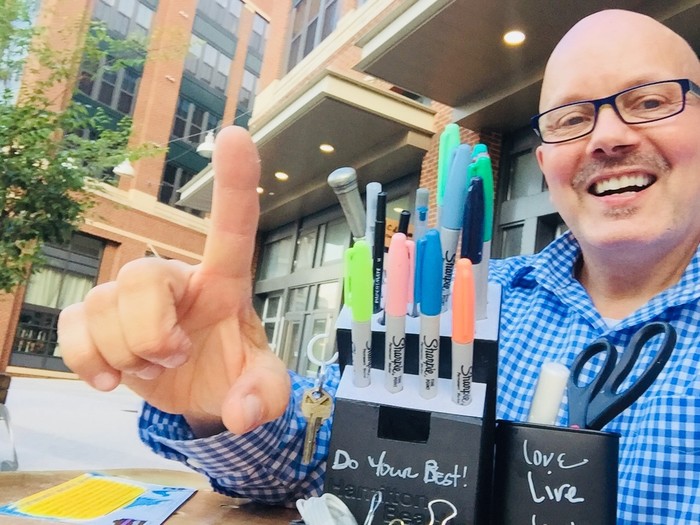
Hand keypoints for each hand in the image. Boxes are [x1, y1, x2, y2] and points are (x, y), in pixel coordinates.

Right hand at [57, 127, 289, 435]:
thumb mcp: (262, 389)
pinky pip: (73, 327)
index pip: (232, 227)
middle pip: (143, 278)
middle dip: (153, 334)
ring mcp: (131, 297)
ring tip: (157, 365)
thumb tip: (241, 413)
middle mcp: (176, 279)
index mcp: (225, 283)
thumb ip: (264, 398)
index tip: (236, 134)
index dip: (234, 182)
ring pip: (105, 309)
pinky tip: (108, 378)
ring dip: (129, 356)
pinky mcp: (98, 318)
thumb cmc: (232, 373)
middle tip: (176, 356)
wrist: (196, 394)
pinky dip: (87, 360)